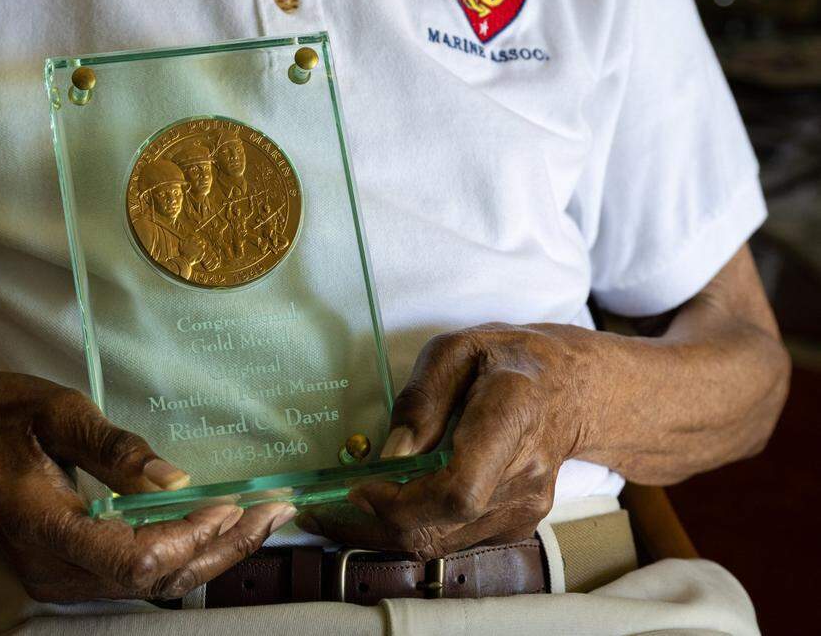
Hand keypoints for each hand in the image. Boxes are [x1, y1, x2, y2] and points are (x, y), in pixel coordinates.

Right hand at [0, 365, 295, 601]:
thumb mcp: (57, 412)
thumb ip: (116, 450)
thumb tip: (180, 482)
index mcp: (45, 529)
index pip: (134, 561)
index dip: (190, 538)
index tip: (234, 502)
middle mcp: (53, 569)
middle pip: (154, 581)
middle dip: (222, 547)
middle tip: (276, 510)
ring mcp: (58, 577)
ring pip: (151, 584)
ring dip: (211, 552)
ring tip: (264, 516)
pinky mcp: (68, 571)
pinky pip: (136, 575)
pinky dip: (184, 551)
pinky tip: (218, 525)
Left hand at [296, 323, 596, 557]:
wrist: (572, 390)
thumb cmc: (507, 360)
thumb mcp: (457, 350)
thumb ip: (422, 399)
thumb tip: (392, 455)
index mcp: (510, 417)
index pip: (458, 490)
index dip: (402, 502)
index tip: (359, 486)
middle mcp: (524, 474)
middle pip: (441, 526)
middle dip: (372, 524)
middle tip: (320, 510)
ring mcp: (525, 507)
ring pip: (441, 541)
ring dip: (383, 530)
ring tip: (340, 508)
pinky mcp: (517, 523)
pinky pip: (453, 539)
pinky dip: (411, 529)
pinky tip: (384, 506)